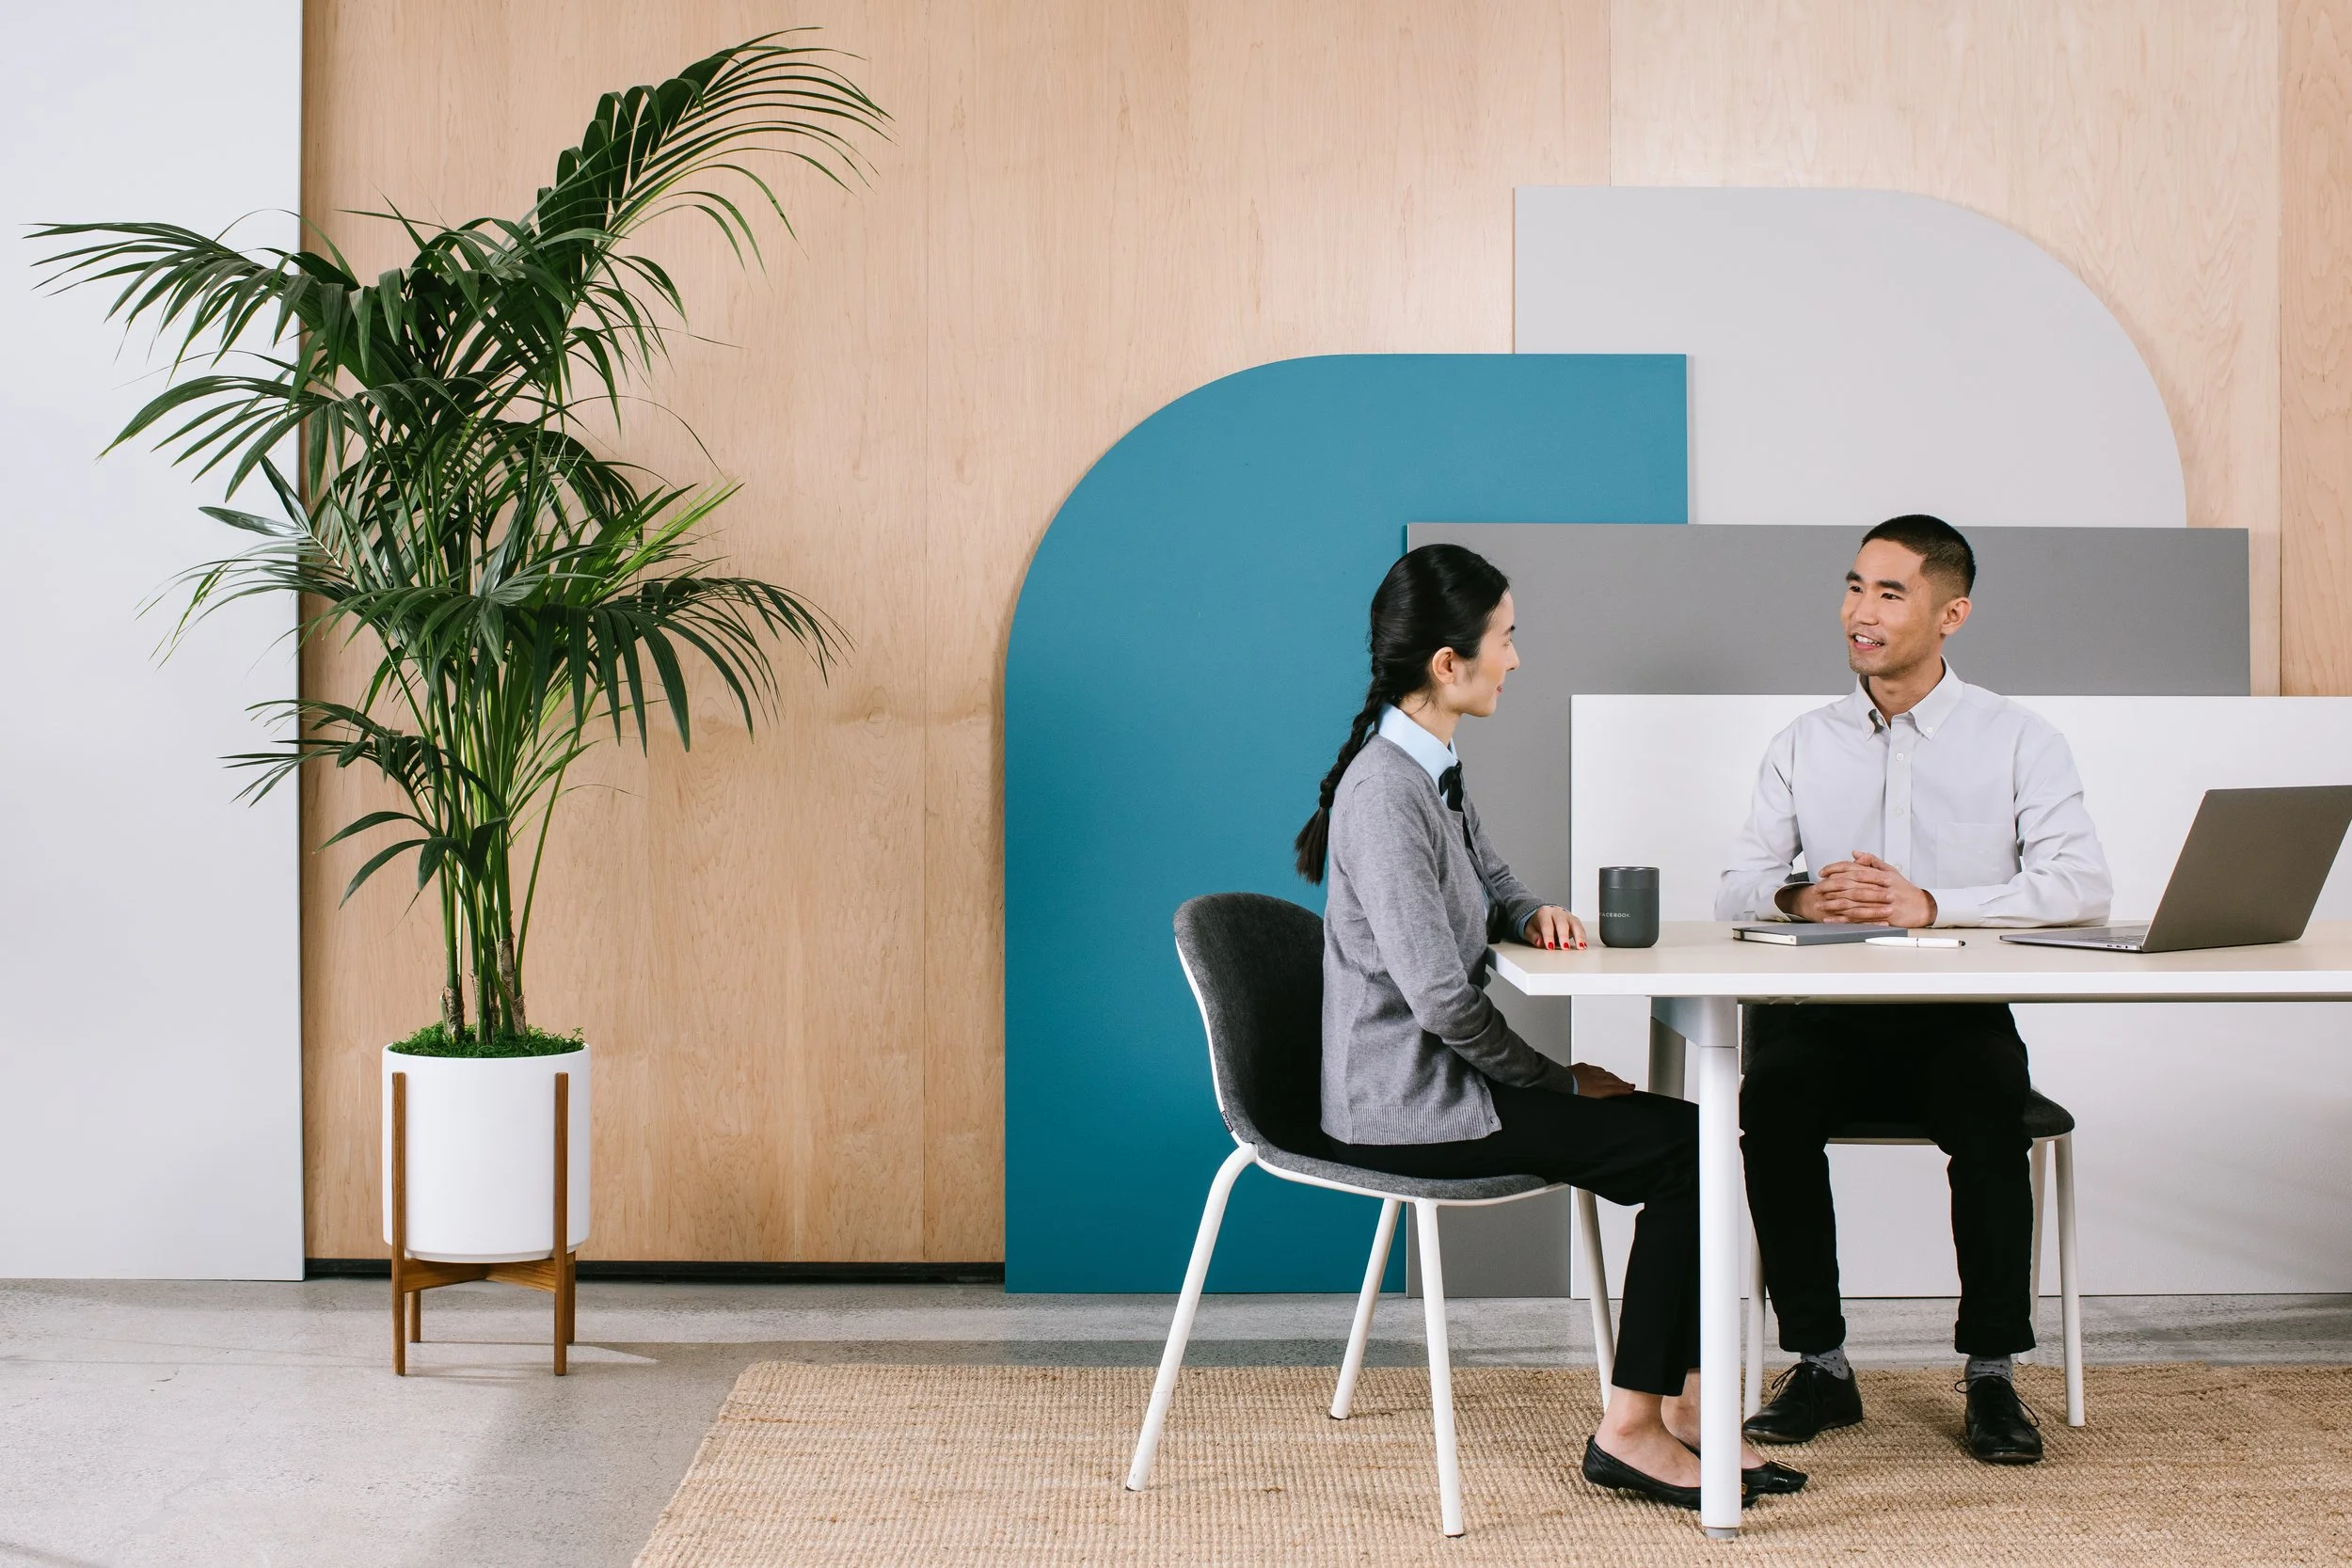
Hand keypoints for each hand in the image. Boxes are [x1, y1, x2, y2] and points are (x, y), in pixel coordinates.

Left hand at [1523, 905, 1587, 949]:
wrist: (1544, 914)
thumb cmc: (1537, 923)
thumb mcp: (1529, 929)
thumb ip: (1533, 936)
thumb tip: (1539, 942)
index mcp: (1544, 913)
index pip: (1547, 924)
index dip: (1549, 936)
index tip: (1550, 947)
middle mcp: (1557, 912)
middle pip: (1562, 923)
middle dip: (1564, 936)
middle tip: (1565, 947)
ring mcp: (1567, 915)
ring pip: (1575, 924)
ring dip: (1578, 936)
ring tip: (1580, 947)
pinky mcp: (1574, 920)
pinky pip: (1580, 928)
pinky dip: (1583, 937)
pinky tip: (1584, 945)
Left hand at [1568, 1062, 1633, 1096]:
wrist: (1556, 1083)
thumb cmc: (1568, 1095)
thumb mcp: (1585, 1101)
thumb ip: (1597, 1099)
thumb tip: (1603, 1098)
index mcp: (1597, 1089)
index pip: (1614, 1089)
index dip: (1623, 1090)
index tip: (1630, 1090)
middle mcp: (1595, 1079)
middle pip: (1613, 1080)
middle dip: (1622, 1083)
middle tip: (1630, 1085)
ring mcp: (1589, 1072)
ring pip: (1605, 1074)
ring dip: (1614, 1077)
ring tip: (1619, 1080)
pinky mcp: (1582, 1067)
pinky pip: (1596, 1068)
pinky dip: (1602, 1071)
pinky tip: (1603, 1072)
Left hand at [1796, 851, 1936, 927]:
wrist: (1922, 907)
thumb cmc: (1905, 889)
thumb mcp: (1891, 871)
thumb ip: (1872, 861)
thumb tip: (1855, 854)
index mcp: (1880, 875)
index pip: (1853, 869)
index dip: (1835, 870)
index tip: (1822, 872)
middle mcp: (1879, 888)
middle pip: (1849, 885)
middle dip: (1829, 887)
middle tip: (1816, 888)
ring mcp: (1879, 903)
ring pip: (1852, 902)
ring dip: (1832, 904)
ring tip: (1818, 904)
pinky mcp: (1880, 917)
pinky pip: (1858, 918)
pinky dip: (1842, 919)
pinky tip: (1831, 919)